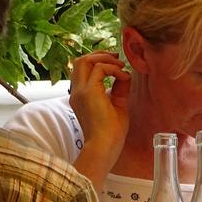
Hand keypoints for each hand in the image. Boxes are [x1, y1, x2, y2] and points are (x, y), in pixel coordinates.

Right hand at [68, 52, 131, 188]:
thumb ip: (119, 89)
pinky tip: (123, 77)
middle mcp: (77, 92)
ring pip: (84, 60)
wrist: (105, 147)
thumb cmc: (111, 133)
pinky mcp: (88, 92)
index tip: (115, 64)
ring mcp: (80, 91)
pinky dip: (113, 69)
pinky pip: (100, 68)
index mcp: (81, 96)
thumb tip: (125, 75)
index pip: (83, 71)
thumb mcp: (117, 105)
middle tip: (117, 58)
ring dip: (105, 59)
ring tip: (120, 66)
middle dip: (99, 55)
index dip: (98, 62)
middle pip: (80, 61)